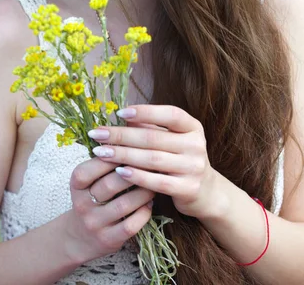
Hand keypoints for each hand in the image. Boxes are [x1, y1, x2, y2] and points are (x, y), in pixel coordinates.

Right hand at [65, 156, 154, 264]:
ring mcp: (95, 223)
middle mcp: (82, 204)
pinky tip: (150, 203)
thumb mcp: (89, 178)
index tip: (134, 146)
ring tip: (156, 181)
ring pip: (124, 204)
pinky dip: (143, 212)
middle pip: (110, 184)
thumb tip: (130, 130)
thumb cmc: (91, 197)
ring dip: (143, 191)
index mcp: (76, 184)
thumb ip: (104, 159)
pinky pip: (131, 225)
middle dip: (134, 172)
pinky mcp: (108, 240)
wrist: (79, 236)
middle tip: (152, 162)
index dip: (114, 156)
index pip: (94, 166)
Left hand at [88, 104, 216, 219]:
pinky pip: (157, 182)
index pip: (170, 114)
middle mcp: (196, 145)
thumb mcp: (171, 139)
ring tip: (101, 152)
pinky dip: (136, 176)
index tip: (119, 112)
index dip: (145, 112)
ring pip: (152, 159)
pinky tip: (119, 171)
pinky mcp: (188, 189)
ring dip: (123, 155)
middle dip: (121, 135)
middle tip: (97, 134)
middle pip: (153, 138)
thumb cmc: (180, 158)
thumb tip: (122, 117)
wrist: (206, 191)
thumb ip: (151, 127)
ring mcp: (194, 168)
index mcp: (193, 127)